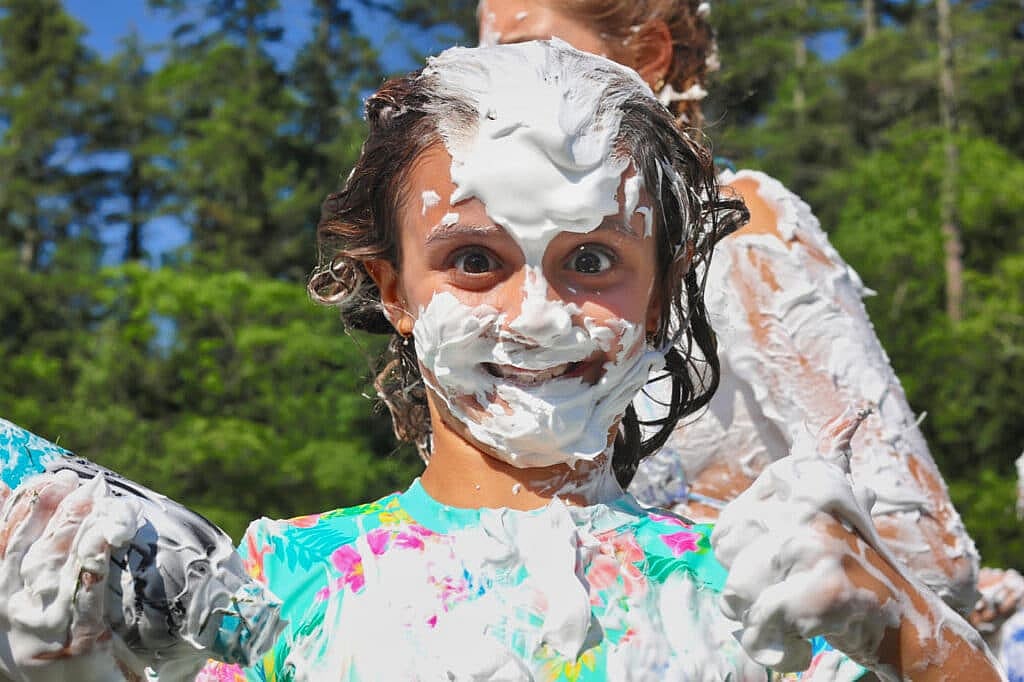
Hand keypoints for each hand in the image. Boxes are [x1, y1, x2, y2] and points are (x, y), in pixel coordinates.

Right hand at [0, 471, 144, 681]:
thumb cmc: (55, 665)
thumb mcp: (25, 619)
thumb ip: (19, 572)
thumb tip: (19, 512)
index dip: (10, 512)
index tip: (23, 482)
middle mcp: (13, 616)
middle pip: (27, 548)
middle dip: (46, 506)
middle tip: (66, 478)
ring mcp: (46, 627)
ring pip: (57, 560)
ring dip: (76, 519)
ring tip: (94, 492)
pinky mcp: (81, 638)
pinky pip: (88, 586)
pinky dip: (96, 551)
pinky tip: (109, 529)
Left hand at [712, 410, 1003, 679]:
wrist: (910, 628)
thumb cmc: (857, 571)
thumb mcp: (833, 516)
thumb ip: (803, 486)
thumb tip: (799, 441)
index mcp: (803, 479)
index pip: (730, 525)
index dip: (743, 558)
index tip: (774, 569)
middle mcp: (807, 501)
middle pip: (729, 556)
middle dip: (750, 587)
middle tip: (791, 594)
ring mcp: (814, 542)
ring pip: (737, 588)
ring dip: (759, 616)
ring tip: (797, 616)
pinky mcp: (821, 588)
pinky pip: (759, 622)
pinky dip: (770, 645)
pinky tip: (800, 644)